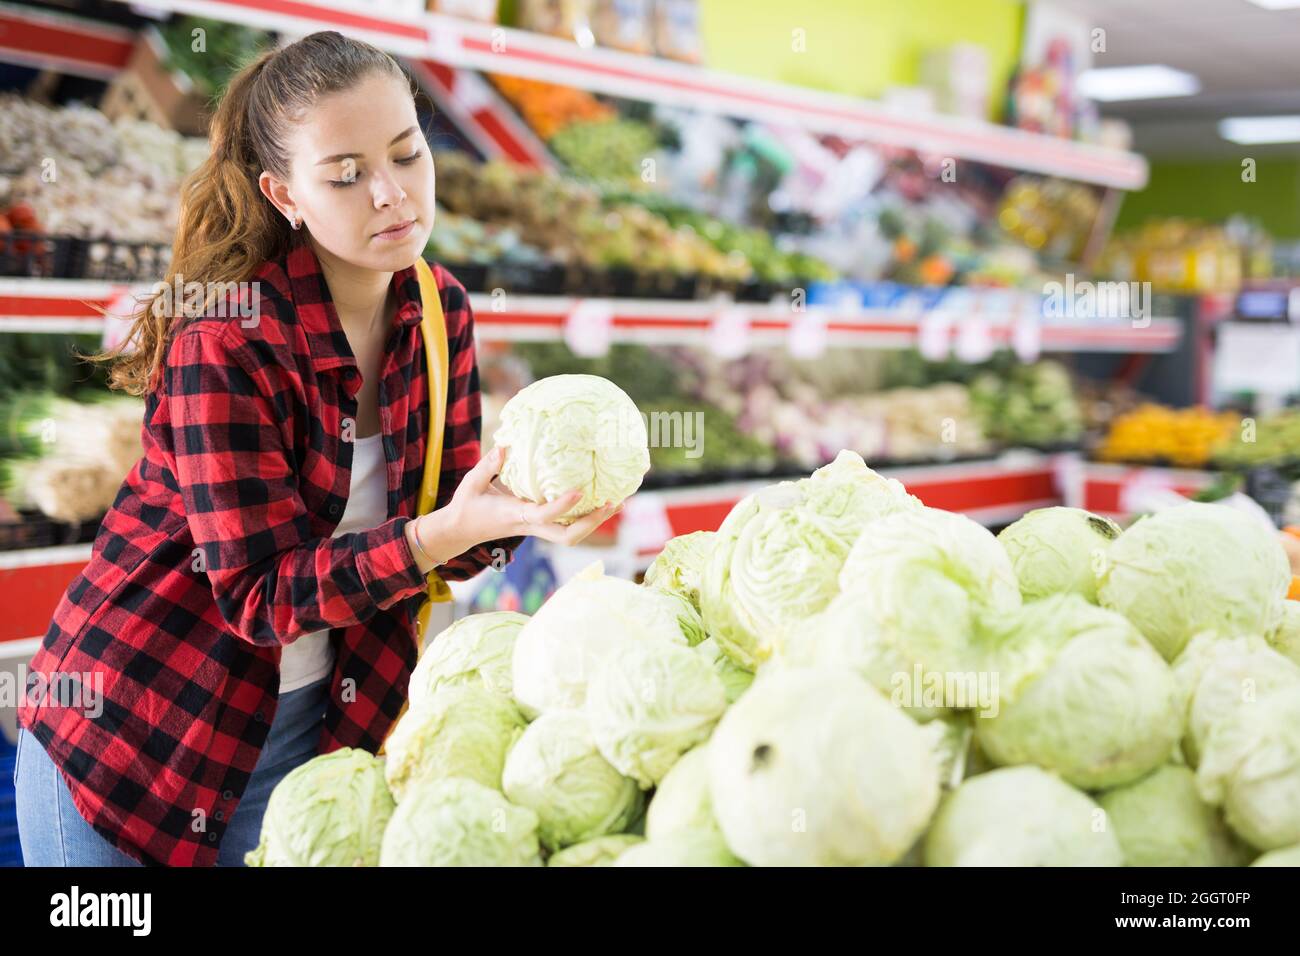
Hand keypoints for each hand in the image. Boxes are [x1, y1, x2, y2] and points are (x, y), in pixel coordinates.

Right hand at [415, 446, 621, 564]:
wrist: (460, 531)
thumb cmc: (466, 506)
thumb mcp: (471, 483)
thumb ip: (488, 465)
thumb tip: (505, 445)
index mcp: (514, 516)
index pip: (543, 515)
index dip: (563, 505)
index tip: (579, 490)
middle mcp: (530, 526)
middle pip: (567, 536)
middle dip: (591, 523)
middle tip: (610, 503)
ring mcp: (536, 528)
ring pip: (571, 535)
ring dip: (594, 522)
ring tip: (616, 502)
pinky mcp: (539, 525)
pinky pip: (566, 525)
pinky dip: (585, 516)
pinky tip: (600, 501)